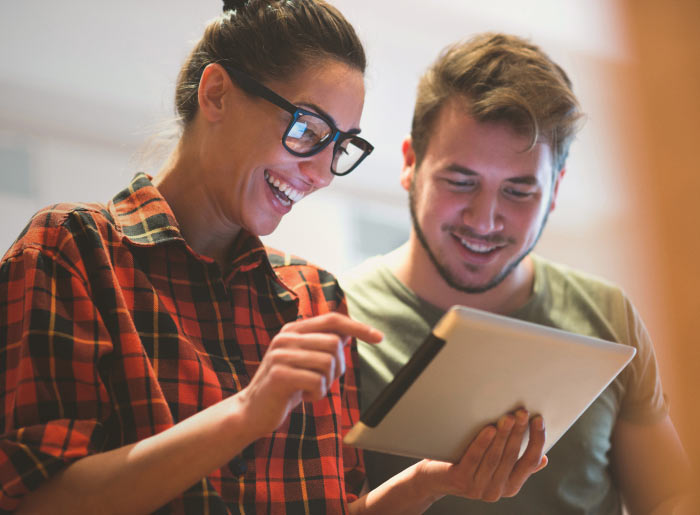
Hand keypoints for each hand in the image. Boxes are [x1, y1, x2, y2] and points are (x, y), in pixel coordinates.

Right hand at [235, 313, 382, 437]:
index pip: (333, 320)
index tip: (380, 337)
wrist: (252, 412)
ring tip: (312, 389)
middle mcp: (286, 337)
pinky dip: (318, 394)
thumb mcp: (305, 362)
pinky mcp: (279, 374)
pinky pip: (317, 381)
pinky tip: (306, 398)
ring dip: (327, 383)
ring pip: (328, 362)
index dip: (358, 327)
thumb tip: (349, 333)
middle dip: (337, 367)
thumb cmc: (285, 387)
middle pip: (334, 343)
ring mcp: (281, 354)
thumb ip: (322, 346)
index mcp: (294, 330)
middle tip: (323, 381)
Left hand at [416, 409, 546, 502]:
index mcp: (510, 486)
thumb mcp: (495, 465)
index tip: (538, 420)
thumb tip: (543, 458)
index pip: (530, 462)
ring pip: (496, 457)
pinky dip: (483, 442)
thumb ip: (516, 463)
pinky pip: (475, 458)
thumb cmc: (467, 464)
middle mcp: (497, 490)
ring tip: (508, 416)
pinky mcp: (461, 480)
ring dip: (504, 435)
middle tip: (522, 412)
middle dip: (519, 432)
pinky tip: (489, 429)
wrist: (433, 477)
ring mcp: (478, 488)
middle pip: (513, 457)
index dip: (537, 440)